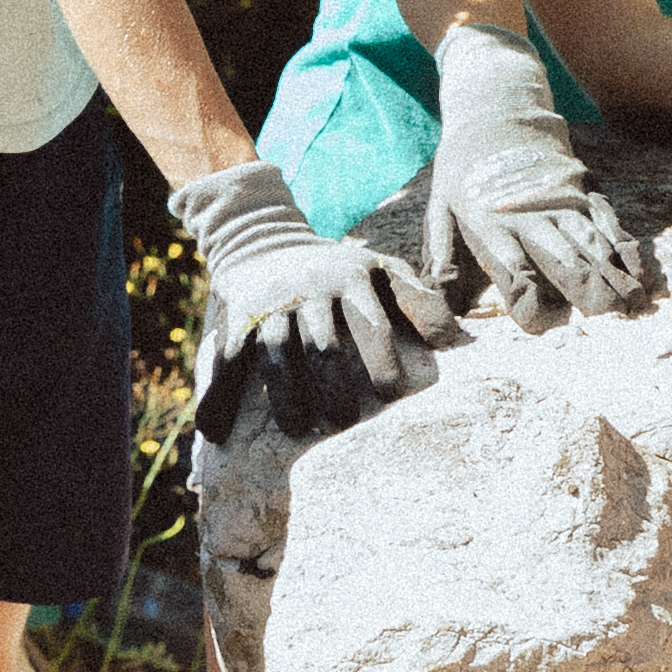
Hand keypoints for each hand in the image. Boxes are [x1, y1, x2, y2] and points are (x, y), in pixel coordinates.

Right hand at [176, 156, 451, 438]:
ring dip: (285, 392)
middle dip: (333, 382)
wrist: (264, 238)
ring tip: (299, 428)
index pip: (368, 321)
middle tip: (344, 421)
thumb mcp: (380, 269)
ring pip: (276, 352)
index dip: (381, 356)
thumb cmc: (339, 269)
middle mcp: (307, 291)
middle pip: (321, 342)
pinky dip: (219, 395)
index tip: (392, 393)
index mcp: (348, 279)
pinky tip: (215, 432)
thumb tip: (457, 341)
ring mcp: (270, 306)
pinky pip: (228, 360)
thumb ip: (419, 300)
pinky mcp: (238, 321)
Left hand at [419, 24, 652, 331]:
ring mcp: (562, 200)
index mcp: (493, 223)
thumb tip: (440, 293)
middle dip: (586, 290)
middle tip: (609, 318)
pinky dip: (625, 247)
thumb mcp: (439, 202)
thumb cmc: (462, 164)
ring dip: (613, 275)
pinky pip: (608, 222)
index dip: (529, 300)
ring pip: (591, 242)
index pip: (513, 270)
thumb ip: (441, 250)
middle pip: (563, 257)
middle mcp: (532, 215)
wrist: (496, 107)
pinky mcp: (583, 188)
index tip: (543, 323)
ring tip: (634, 304)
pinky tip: (639, 271)